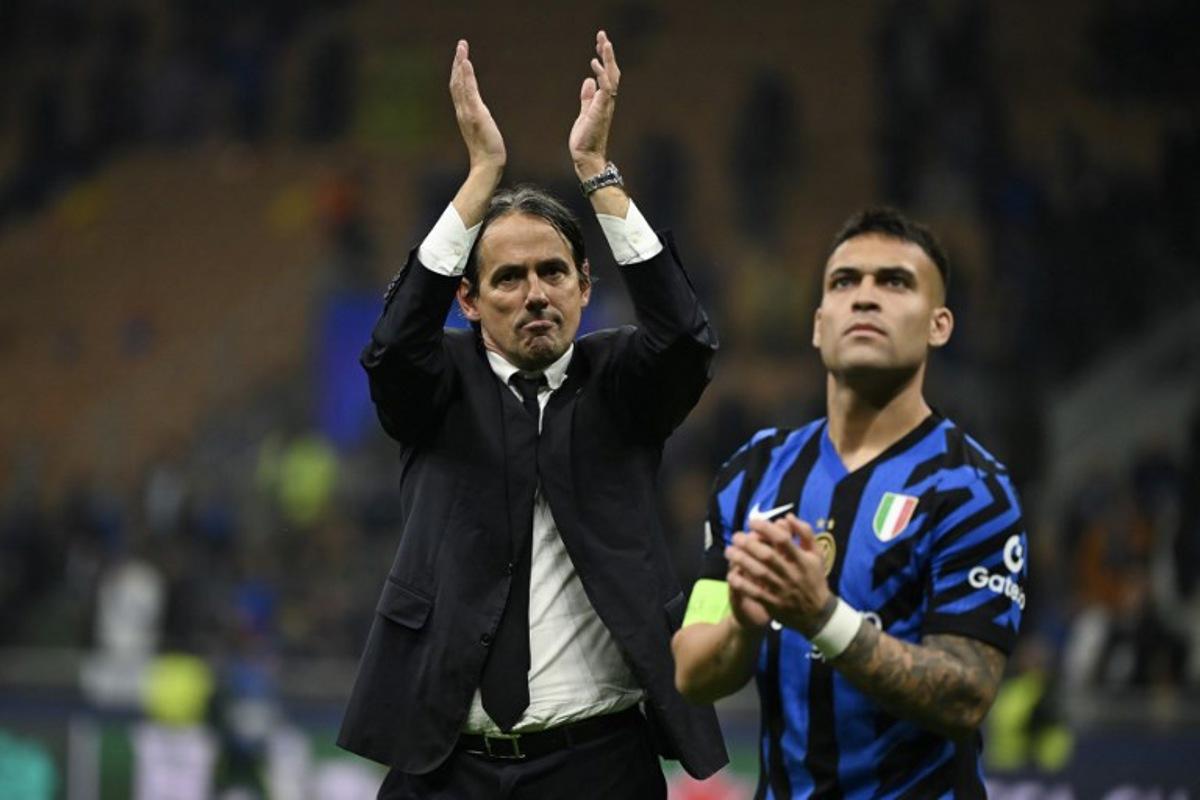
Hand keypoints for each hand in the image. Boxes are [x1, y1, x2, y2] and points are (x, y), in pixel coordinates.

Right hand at [449, 40, 504, 173]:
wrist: (488, 164)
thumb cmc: (487, 151)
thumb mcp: (482, 131)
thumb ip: (479, 121)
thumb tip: (479, 118)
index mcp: (464, 113)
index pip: (459, 89)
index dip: (458, 72)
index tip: (461, 57)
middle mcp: (463, 111)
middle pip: (457, 82)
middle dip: (458, 62)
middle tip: (461, 44)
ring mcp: (467, 111)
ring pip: (460, 83)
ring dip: (461, 64)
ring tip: (462, 48)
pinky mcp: (475, 113)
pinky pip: (469, 91)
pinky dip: (466, 76)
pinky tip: (466, 63)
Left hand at [569, 30, 620, 178]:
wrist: (586, 158)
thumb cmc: (586, 140)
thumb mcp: (584, 113)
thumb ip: (587, 98)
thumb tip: (588, 81)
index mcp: (604, 100)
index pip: (608, 74)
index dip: (604, 58)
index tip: (600, 42)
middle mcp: (608, 100)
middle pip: (612, 71)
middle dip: (607, 53)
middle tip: (602, 35)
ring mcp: (606, 105)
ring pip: (612, 76)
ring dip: (608, 58)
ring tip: (603, 42)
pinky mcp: (601, 110)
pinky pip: (605, 89)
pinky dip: (601, 74)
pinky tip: (594, 63)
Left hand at [724, 514, 833, 635]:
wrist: (818, 614)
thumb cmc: (815, 579)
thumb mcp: (817, 555)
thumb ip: (805, 534)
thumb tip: (788, 516)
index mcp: (802, 560)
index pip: (782, 540)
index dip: (766, 529)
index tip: (752, 522)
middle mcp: (791, 574)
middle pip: (767, 556)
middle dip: (749, 544)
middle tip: (736, 536)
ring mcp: (782, 590)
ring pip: (759, 573)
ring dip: (742, 561)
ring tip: (729, 551)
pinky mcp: (773, 603)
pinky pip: (755, 593)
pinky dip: (743, 584)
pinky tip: (731, 575)